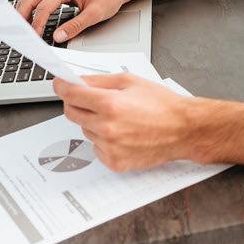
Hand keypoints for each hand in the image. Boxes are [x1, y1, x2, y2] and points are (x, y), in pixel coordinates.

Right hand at [14, 0, 129, 42]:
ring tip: (23, 27)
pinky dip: (31, 7)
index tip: (33, 37)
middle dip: (22, 15)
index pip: (44, 7)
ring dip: (24, 9)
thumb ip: (76, 26)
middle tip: (20, 32)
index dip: (36, 24)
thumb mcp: (95, 14)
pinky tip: (32, 18)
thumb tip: (59, 36)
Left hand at [53, 73, 192, 170]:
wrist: (184, 129)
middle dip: (76, 103)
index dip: (62, 86)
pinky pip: (96, 148)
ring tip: (119, 117)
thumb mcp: (132, 81)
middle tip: (91, 99)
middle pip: (72, 113)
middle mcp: (107, 128)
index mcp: (111, 104)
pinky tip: (123, 133)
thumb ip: (101, 81)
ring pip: (85, 130)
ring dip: (94, 122)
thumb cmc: (163, 105)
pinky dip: (104, 140)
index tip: (59, 84)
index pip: (72, 94)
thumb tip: (79, 81)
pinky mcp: (115, 162)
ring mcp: (110, 147)